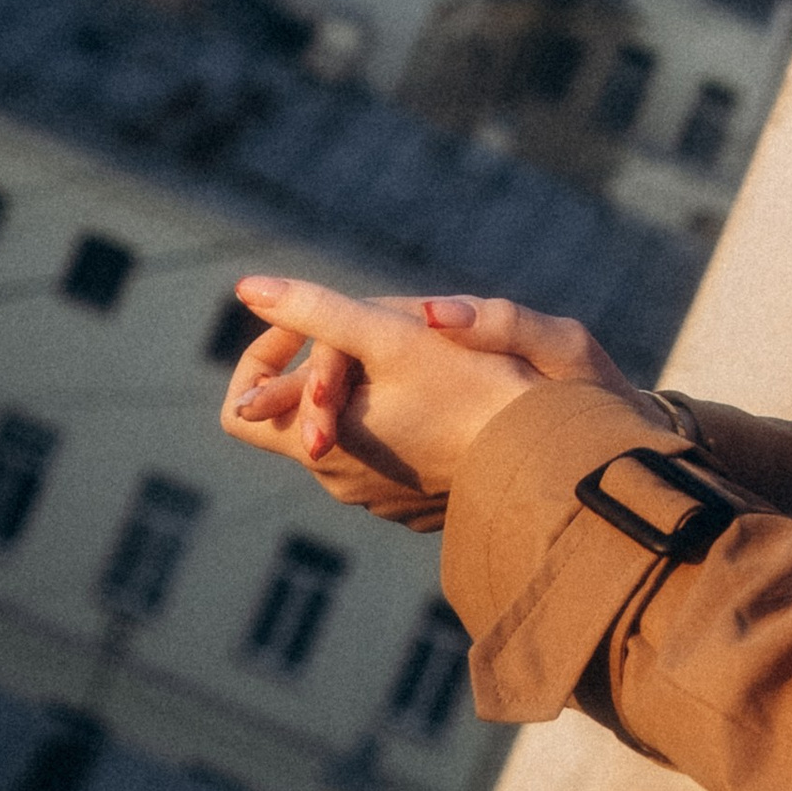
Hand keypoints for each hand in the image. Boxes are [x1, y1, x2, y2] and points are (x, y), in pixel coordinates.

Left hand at [219, 280, 656, 512]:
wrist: (551, 459)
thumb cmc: (473, 391)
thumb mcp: (390, 336)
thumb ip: (316, 309)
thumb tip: (247, 289)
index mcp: (318, 446)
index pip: (240, 407)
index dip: (267, 356)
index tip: (320, 328)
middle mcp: (337, 481)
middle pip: (299, 412)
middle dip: (331, 364)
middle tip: (380, 330)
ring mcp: (376, 497)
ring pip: (347, 430)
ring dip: (369, 389)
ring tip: (423, 358)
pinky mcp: (413, 501)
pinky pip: (386, 453)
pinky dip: (400, 419)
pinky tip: (447, 398)